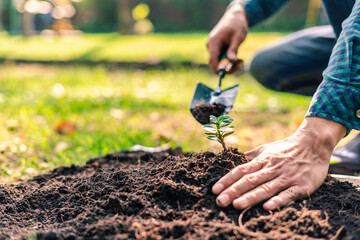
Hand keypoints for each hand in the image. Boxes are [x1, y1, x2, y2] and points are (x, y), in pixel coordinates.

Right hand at [207, 4, 247, 72]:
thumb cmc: (237, 25)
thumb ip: (234, 49)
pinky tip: (238, 59)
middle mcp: (211, 45)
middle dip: (227, 67)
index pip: (212, 60)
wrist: (235, 16)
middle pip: (215, 63)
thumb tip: (231, 61)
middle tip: (239, 67)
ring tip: (241, 62)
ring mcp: (213, 47)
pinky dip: (228, 60)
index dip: (218, 69)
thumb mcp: (238, 37)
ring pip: (219, 61)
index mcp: (214, 42)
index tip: (227, 74)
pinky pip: (221, 58)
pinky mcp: (217, 48)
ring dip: (229, 64)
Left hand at [212, 117, 345, 210]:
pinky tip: (268, 207)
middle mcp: (272, 169)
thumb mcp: (266, 148)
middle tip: (220, 202)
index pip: (240, 170)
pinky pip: (288, 194)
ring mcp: (286, 177)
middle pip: (249, 181)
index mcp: (262, 160)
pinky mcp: (301, 186)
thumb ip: (251, 156)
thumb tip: (234, 158)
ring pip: (266, 188)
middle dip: (233, 191)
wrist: (313, 144)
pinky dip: (278, 200)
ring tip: (237, 205)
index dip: (227, 180)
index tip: (215, 189)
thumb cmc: (287, 148)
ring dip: (251, 197)